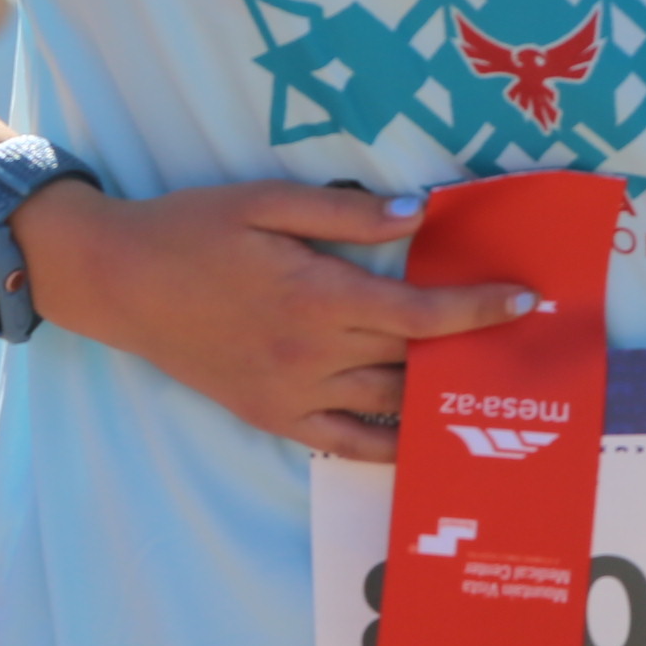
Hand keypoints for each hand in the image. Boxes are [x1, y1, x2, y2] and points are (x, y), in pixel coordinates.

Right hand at [14, 179, 531, 463]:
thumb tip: (418, 215)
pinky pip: (345, 444)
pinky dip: (389, 444)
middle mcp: (312, 355)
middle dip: (472, 352)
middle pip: (413, 360)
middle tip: (524, 343)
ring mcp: (293, 394)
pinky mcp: (273, 417)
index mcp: (316, 298)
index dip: (479, 310)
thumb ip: (346, 214)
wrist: (119, 283)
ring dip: (439, 397)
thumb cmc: (192, 230)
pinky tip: (422, 434)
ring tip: (487, 384)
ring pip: (388, 406)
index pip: (419, 313)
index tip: (526, 301)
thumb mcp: (266, 202)